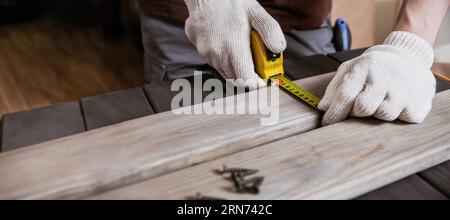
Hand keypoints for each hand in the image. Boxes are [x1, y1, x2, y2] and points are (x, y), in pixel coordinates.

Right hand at [184, 0, 285, 89]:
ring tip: (240, 48)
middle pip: (236, 79)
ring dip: (234, 66)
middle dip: (246, 74)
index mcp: (233, 48)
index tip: (262, 79)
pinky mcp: (198, 48)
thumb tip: (278, 49)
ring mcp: (206, 53)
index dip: (257, 83)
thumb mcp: (256, 13)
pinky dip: (222, 56)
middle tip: (255, 63)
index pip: (247, 80)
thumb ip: (270, 31)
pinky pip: (213, 60)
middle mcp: (217, 55)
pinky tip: (226, 40)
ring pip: (224, 71)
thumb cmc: (230, 1)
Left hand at [319, 31, 435, 125]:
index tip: (327, 124)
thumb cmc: (372, 68)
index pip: (345, 95)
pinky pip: (403, 119)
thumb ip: (335, 88)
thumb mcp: (350, 69)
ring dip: (378, 114)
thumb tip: (323, 108)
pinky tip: (397, 105)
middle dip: (356, 112)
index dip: (334, 113)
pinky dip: (398, 117)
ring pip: (384, 115)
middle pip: (363, 108)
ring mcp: (404, 89)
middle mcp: (385, 77)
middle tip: (358, 109)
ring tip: (380, 103)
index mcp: (365, 67)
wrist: (408, 57)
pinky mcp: (419, 102)